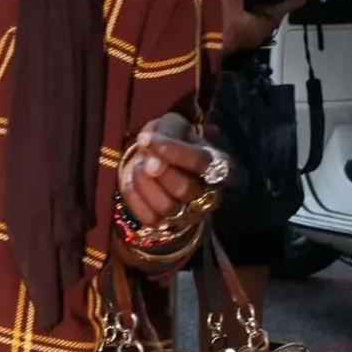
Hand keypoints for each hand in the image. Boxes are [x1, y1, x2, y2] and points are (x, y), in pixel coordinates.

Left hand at [119, 113, 218, 229]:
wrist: (157, 159)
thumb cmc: (171, 140)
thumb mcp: (173, 125)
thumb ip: (168, 132)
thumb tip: (154, 149)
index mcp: (219, 164)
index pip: (202, 162)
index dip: (174, 151)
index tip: (146, 139)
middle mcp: (210, 193)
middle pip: (185, 188)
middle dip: (159, 171)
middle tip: (145, 159)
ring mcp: (190, 212)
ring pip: (168, 206)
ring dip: (145, 184)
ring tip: (138, 167)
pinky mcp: (169, 225)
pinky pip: (150, 218)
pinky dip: (135, 199)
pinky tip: (132, 182)